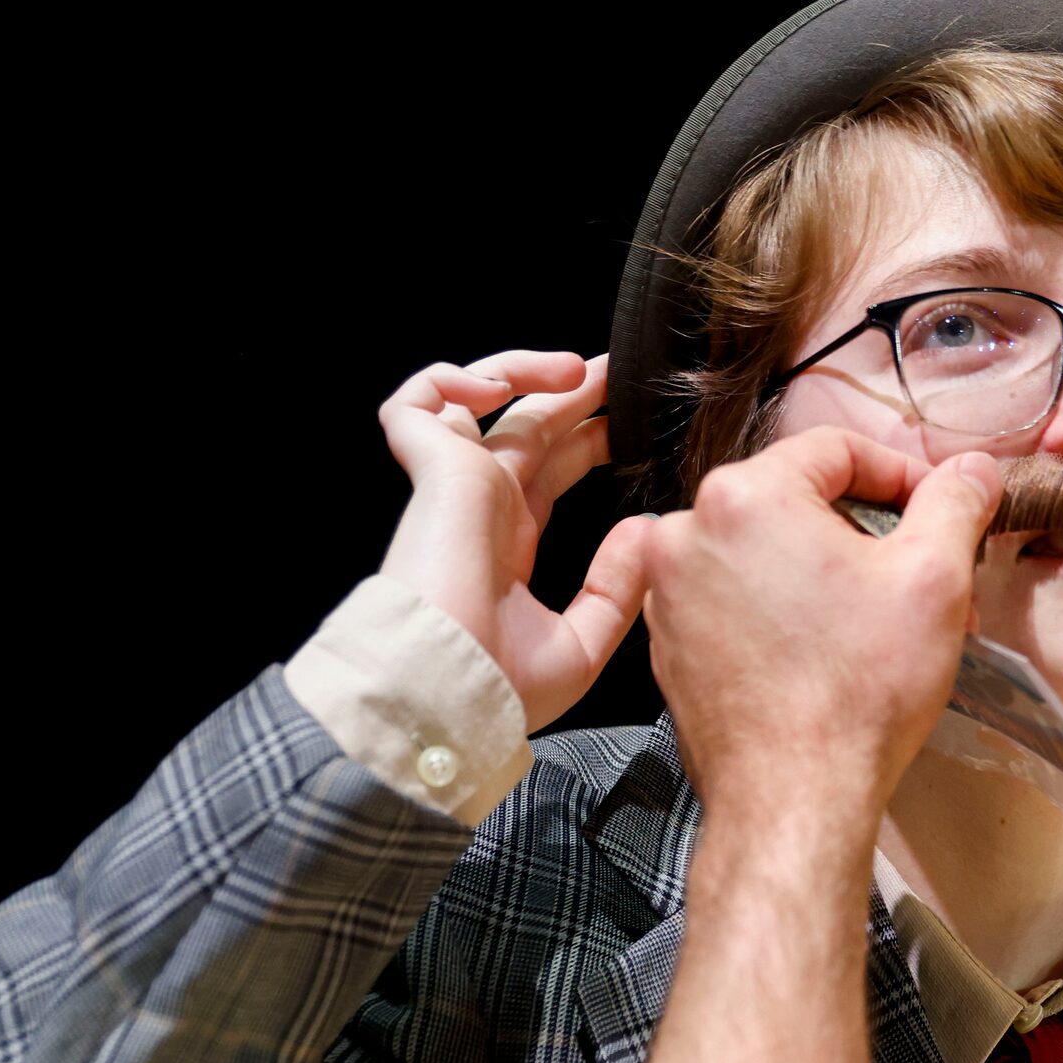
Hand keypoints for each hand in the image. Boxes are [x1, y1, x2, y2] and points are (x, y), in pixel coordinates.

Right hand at [375, 350, 656, 732]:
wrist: (448, 694)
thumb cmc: (500, 688)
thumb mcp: (582, 644)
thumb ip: (616, 587)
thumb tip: (645, 528)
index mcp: (511, 543)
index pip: (551, 471)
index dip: (588, 439)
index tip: (631, 421)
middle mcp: (482, 507)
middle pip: (526, 426)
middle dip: (573, 392)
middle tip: (620, 370)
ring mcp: (453, 486)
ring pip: (474, 399)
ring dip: (524, 370)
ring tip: (577, 368)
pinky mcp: (431, 471)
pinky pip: (417, 402)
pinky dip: (451, 379)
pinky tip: (502, 388)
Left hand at [640, 429, 1000, 828]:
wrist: (794, 800)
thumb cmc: (857, 692)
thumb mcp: (933, 579)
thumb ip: (953, 502)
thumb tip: (972, 469)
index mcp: (746, 495)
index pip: (837, 449)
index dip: (902, 474)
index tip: (938, 509)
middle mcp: (687, 533)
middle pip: (797, 500)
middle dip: (866, 533)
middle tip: (919, 578)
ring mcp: (668, 593)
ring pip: (765, 552)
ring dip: (824, 573)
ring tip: (878, 623)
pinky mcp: (669, 645)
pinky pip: (735, 600)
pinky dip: (782, 611)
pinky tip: (827, 653)